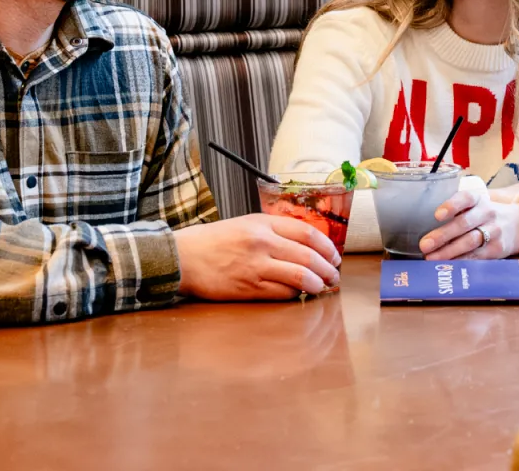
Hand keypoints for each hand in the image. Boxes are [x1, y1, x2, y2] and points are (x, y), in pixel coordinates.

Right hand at [174, 213, 340, 300]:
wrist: (183, 257)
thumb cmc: (213, 242)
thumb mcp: (245, 224)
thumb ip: (273, 231)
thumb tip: (304, 245)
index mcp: (262, 224)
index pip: (307, 233)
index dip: (327, 246)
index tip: (335, 255)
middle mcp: (262, 242)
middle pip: (309, 255)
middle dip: (328, 268)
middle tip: (334, 275)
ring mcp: (256, 266)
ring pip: (300, 276)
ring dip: (318, 283)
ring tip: (323, 287)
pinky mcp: (249, 287)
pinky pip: (283, 293)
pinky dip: (296, 295)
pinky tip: (300, 294)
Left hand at [416, 188, 518, 260]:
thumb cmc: (484, 214)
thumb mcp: (475, 204)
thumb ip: (455, 210)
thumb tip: (418, 221)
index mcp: (478, 199)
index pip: (465, 198)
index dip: (451, 205)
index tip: (437, 215)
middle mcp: (487, 213)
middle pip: (464, 224)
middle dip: (443, 235)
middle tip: (424, 244)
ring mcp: (493, 232)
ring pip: (470, 242)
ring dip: (449, 252)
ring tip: (431, 258)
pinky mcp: (496, 250)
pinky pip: (477, 256)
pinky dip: (462, 262)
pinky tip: (448, 266)